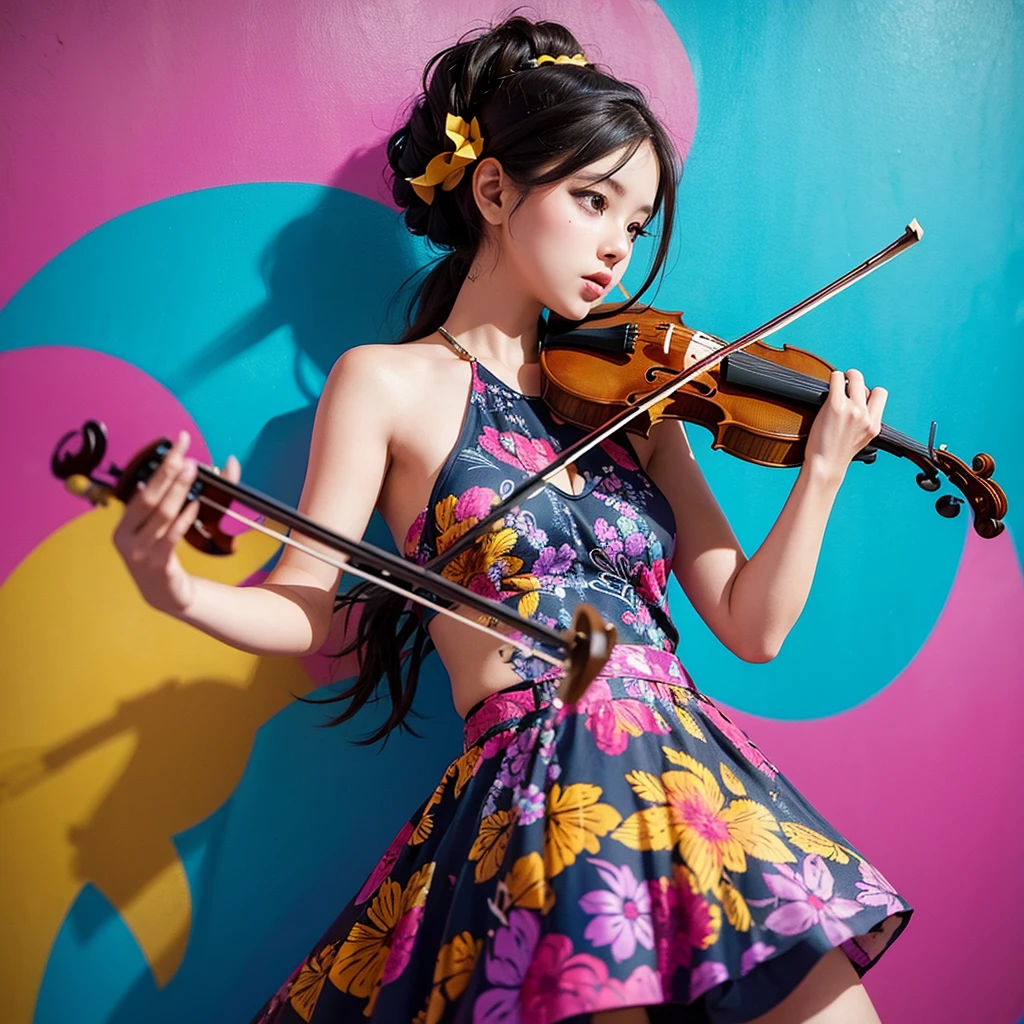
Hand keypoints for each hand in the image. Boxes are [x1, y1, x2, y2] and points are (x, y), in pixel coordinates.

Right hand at [112, 430, 240, 615]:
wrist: (166, 595)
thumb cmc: (168, 554)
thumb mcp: (175, 524)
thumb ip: (197, 493)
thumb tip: (229, 462)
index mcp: (126, 522)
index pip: (144, 487)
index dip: (161, 463)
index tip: (179, 440)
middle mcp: (126, 536)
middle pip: (149, 497)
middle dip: (167, 473)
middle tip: (186, 453)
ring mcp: (138, 553)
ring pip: (161, 515)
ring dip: (177, 490)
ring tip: (193, 471)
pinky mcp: (156, 567)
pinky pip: (170, 538)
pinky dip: (182, 520)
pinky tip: (195, 504)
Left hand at [804, 368, 886, 484]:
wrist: (824, 465)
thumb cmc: (836, 455)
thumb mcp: (860, 439)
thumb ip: (863, 422)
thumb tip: (858, 406)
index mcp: (874, 426)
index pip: (880, 395)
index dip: (869, 392)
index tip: (857, 396)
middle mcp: (866, 416)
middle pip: (869, 385)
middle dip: (858, 381)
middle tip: (847, 383)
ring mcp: (852, 409)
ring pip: (855, 378)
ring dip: (846, 376)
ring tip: (838, 382)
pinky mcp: (836, 405)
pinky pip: (837, 379)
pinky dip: (834, 377)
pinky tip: (829, 384)